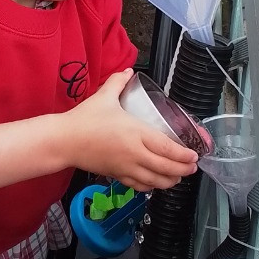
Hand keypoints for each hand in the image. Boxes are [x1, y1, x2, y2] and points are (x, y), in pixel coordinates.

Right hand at [62, 69, 197, 190]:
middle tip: (192, 169)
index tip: (194, 156)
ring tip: (178, 178)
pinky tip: (154, 184)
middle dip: (182, 171)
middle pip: (165, 168)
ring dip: (169, 181)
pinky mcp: (116, 175)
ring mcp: (126, 167)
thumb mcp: (104, 97)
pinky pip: (138, 185)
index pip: (167, 148)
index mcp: (136, 133)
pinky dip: (150, 187)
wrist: (64, 140)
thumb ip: (118, 82)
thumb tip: (128, 71)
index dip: (183, 155)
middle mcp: (135, 153)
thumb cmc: (84, 119)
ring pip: (154, 180)